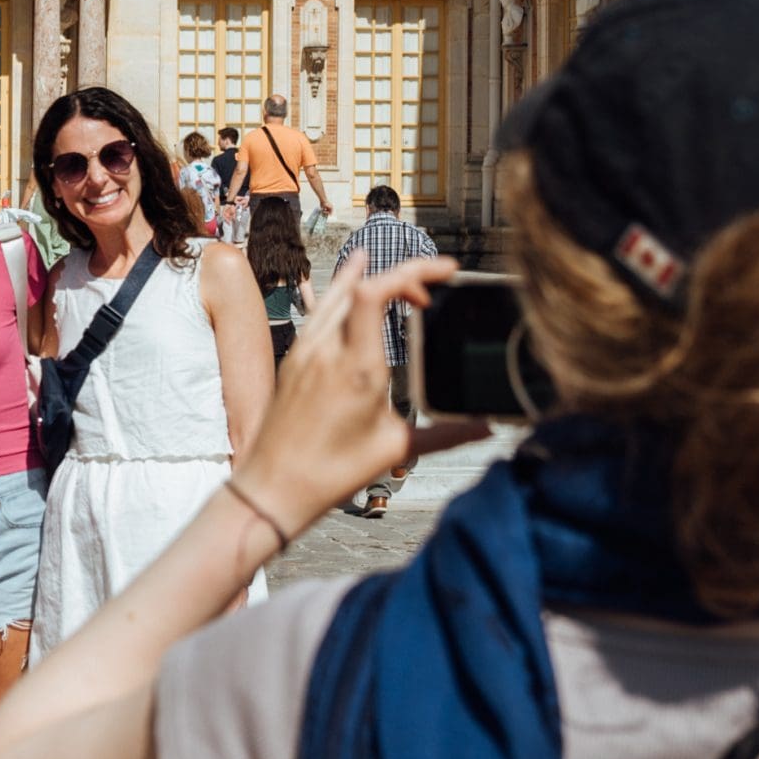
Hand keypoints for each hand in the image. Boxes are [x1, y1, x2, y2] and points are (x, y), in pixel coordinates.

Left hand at [229, 249, 485, 538]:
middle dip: (403, 276)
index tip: (445, 271)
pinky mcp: (293, 359)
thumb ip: (446, 433)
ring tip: (401, 272)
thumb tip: (487, 427)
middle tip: (432, 290)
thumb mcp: (395, 450)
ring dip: (371, 277)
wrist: (271, 487)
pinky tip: (350, 278)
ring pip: (337, 293)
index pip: (376, 292)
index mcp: (356, 368)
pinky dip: (340, 289)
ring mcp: (305, 352)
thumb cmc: (329, 473)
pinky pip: (319, 310)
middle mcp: (326, 351)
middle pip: (361, 285)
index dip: (412, 271)